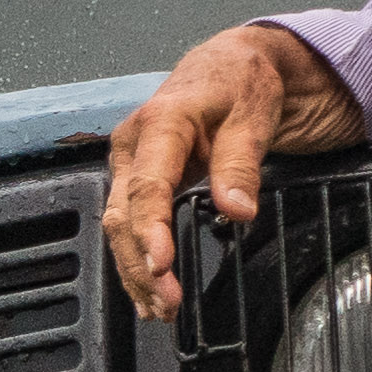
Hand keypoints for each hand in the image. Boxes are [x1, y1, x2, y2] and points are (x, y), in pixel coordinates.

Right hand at [100, 24, 367, 319]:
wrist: (234, 63)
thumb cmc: (242, 82)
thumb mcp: (253, 116)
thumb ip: (240, 165)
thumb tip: (236, 210)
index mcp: (160, 122)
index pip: (147, 185)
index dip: (151, 230)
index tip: (161, 266)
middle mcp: (134, 144)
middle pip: (123, 214)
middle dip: (141, 263)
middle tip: (167, 304)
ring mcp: (131, 161)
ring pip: (118, 223)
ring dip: (134, 269)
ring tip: (159, 308)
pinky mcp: (137, 176)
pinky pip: (127, 221)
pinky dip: (135, 258)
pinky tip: (147, 289)